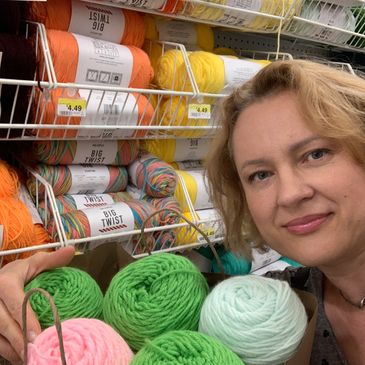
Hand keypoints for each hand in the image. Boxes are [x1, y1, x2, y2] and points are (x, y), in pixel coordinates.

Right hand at [0, 246, 74, 363]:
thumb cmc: (19, 272)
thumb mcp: (34, 263)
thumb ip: (51, 260)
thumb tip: (71, 250)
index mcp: (5, 282)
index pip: (15, 302)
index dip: (25, 319)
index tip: (37, 334)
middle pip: (3, 324)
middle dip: (19, 340)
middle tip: (36, 351)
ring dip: (13, 350)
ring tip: (31, 358)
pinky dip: (7, 351)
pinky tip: (21, 357)